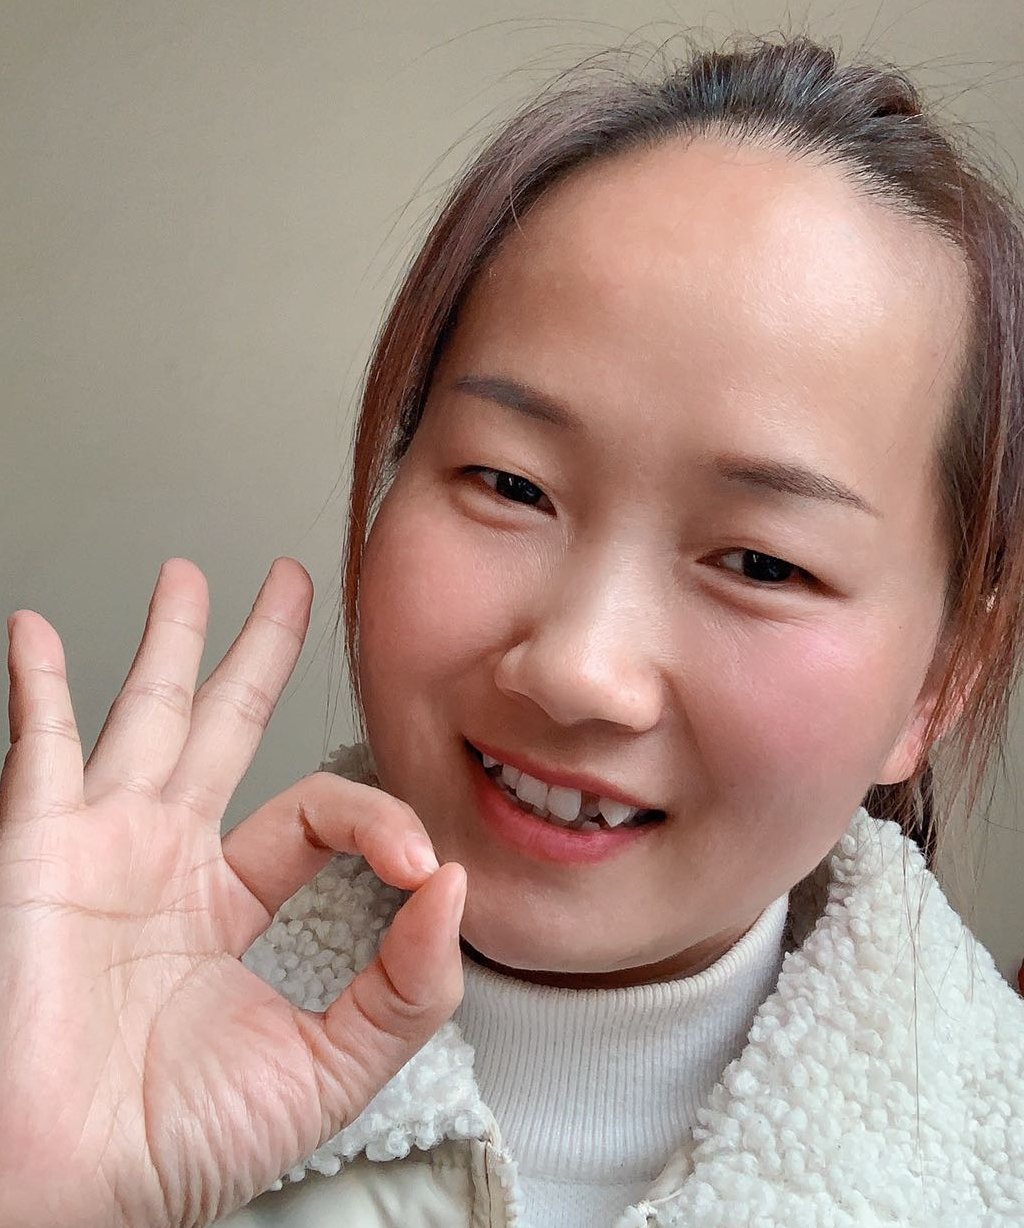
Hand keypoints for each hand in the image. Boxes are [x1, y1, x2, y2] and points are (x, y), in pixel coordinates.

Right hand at [0, 558, 465, 1227]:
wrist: (60, 1193)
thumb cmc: (171, 1148)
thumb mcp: (324, 1069)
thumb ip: (404, 989)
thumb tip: (453, 892)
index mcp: (227, 904)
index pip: (315, 814)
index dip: (374, 819)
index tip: (415, 858)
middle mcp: (166, 861)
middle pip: (227, 727)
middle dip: (258, 652)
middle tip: (289, 584)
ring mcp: (101, 846)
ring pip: (147, 713)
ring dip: (169, 640)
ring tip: (191, 574)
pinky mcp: (39, 853)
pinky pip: (37, 749)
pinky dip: (39, 687)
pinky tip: (40, 631)